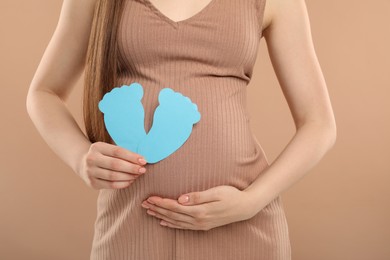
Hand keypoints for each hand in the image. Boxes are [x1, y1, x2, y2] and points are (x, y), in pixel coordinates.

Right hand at [78, 141, 147, 189]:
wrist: (83, 163)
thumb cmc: (104, 155)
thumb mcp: (109, 149)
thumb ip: (123, 153)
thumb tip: (142, 160)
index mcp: (97, 147)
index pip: (117, 151)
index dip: (132, 156)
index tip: (144, 160)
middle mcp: (91, 159)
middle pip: (115, 165)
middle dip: (132, 168)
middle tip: (143, 170)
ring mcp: (90, 172)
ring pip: (113, 176)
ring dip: (128, 177)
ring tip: (137, 175)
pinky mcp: (92, 183)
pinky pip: (110, 185)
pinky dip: (122, 184)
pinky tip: (130, 181)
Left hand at [141, 185, 257, 230]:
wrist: (245, 207)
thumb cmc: (232, 195)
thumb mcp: (216, 192)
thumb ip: (198, 196)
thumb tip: (181, 198)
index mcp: (200, 210)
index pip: (174, 207)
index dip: (161, 203)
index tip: (150, 198)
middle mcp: (198, 220)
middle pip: (172, 215)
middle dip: (157, 209)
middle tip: (143, 204)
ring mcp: (200, 224)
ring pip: (175, 221)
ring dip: (161, 216)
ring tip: (149, 211)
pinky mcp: (203, 225)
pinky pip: (183, 226)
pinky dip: (171, 224)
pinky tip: (164, 222)